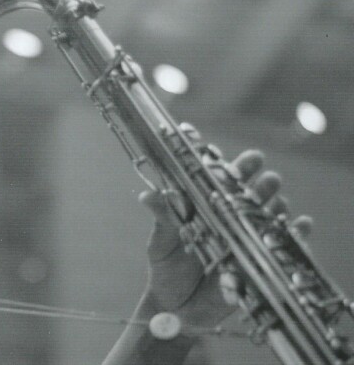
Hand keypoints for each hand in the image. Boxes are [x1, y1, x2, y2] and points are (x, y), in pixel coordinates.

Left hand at [138, 149, 310, 327]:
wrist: (176, 306)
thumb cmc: (166, 268)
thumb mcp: (160, 243)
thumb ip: (161, 218)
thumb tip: (147, 195)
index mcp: (200, 204)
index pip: (207, 175)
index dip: (206, 156)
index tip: (201, 139)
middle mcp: (225, 214)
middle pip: (242, 187)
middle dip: (250, 173)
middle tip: (255, 163)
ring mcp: (243, 234)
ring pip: (264, 209)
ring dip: (271, 198)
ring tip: (272, 190)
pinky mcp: (257, 258)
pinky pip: (281, 243)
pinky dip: (293, 233)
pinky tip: (298, 224)